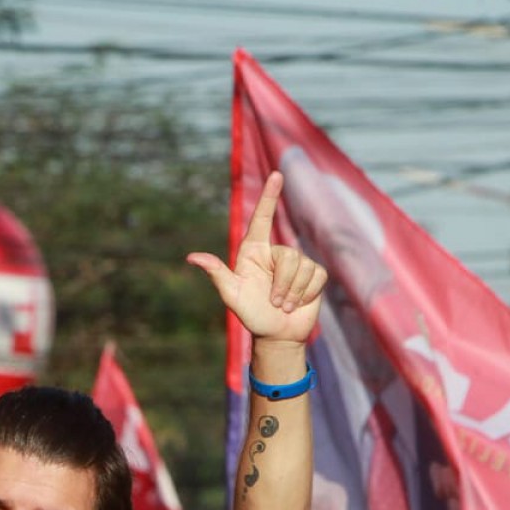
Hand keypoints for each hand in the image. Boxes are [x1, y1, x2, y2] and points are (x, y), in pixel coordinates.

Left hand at [189, 172, 326, 343]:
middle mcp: (275, 253)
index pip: (262, 218)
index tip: (277, 174)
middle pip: (288, 255)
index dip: (270, 196)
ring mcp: (297, 263)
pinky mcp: (314, 275)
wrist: (276, 335)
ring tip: (284, 305)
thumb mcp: (232, 295)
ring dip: (293, 292)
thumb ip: (217, 274)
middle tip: (274, 302)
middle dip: (282, 285)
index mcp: (254, 251)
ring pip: (303, 267)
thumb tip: (192, 257)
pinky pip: (316, 277)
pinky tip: (299, 303)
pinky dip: (307, 294)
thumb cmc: (251, 314)